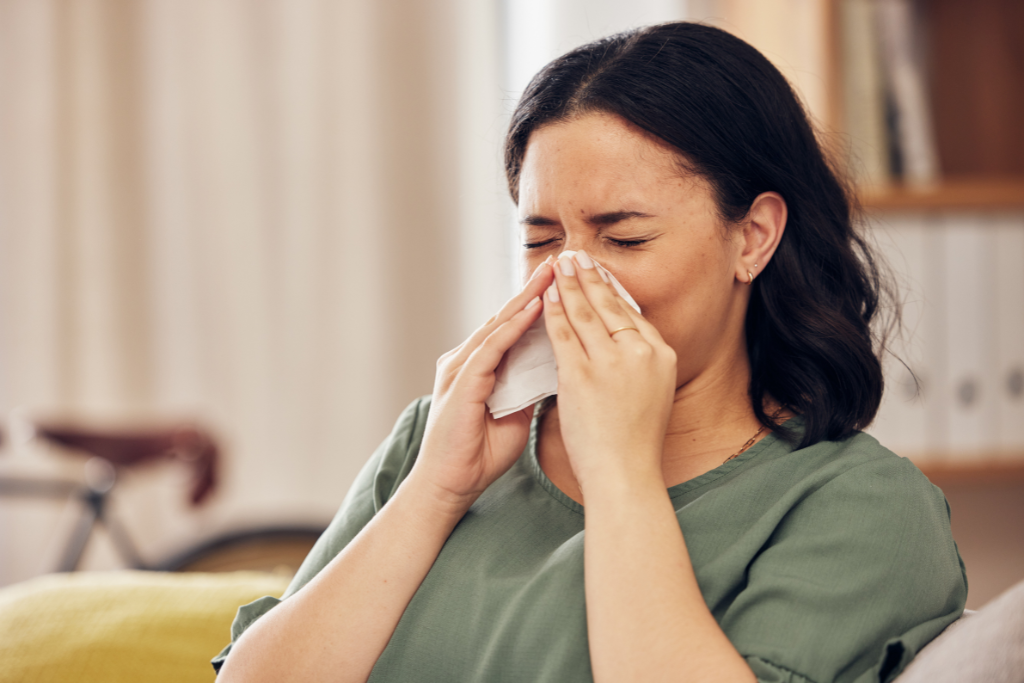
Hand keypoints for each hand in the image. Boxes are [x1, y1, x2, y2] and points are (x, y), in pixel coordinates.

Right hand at [411, 259, 554, 510]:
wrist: (450, 484)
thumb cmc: (480, 455)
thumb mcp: (517, 415)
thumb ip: (530, 390)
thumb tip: (559, 375)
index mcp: (481, 367)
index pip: (512, 327)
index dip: (538, 304)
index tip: (566, 284)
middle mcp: (468, 359)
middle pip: (506, 316)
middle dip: (534, 289)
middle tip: (561, 262)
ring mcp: (462, 367)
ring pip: (500, 323)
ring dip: (527, 298)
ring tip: (552, 274)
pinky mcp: (463, 381)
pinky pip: (493, 346)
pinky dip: (515, 326)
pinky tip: (536, 308)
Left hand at [544, 251, 676, 489]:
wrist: (625, 473)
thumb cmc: (634, 442)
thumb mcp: (652, 392)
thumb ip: (640, 363)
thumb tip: (623, 340)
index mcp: (662, 355)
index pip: (631, 312)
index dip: (611, 289)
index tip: (598, 272)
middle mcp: (641, 353)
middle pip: (610, 305)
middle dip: (589, 277)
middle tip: (575, 255)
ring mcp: (611, 362)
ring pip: (585, 313)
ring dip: (568, 286)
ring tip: (557, 266)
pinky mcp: (583, 375)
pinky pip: (563, 334)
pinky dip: (552, 312)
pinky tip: (544, 296)